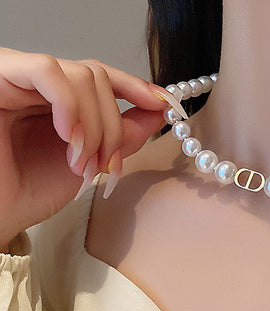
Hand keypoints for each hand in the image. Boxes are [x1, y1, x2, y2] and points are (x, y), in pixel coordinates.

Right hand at [0, 47, 174, 248]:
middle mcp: (39, 86)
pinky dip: (70, 106)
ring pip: (80, 74)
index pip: (100, 77)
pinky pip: (46, 71)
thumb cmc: (32, 191)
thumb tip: (159, 112)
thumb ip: (123, 136)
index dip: (134, 87)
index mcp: (60, 101)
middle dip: (113, 125)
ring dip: (94, 124)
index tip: (161, 105)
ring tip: (82, 162)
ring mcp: (18, 79)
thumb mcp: (91, 162)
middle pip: (97, 77)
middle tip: (106, 163)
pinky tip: (70, 138)